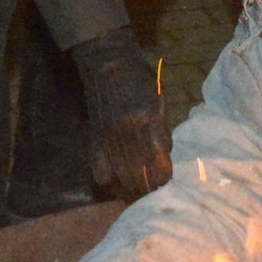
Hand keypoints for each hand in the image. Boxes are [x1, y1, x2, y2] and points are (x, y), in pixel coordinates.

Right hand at [72, 25, 170, 200]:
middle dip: (149, 189)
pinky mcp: (94, 139)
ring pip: (121, 176)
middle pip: (140, 173)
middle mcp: (129, 131)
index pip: (159, 161)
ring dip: (131, 190)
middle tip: (153, 196)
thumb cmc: (139, 81)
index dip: (164, 178)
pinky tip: (116, 185)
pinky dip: (109, 182)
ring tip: (138, 197)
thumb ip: (162, 128)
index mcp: (149, 119)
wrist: (107, 64)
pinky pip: (100, 170)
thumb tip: (166, 156)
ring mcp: (109, 137)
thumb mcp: (159, 100)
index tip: (167, 185)